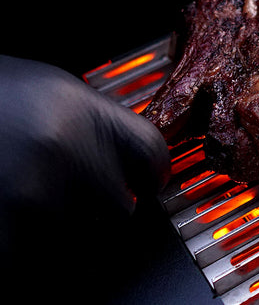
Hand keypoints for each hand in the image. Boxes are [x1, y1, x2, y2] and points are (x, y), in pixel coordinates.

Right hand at [0, 55, 169, 257]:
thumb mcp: (50, 92)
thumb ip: (93, 124)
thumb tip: (124, 158)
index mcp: (81, 109)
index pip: (152, 153)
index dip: (151, 174)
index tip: (145, 183)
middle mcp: (65, 148)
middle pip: (120, 207)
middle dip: (99, 206)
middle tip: (68, 192)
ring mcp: (32, 194)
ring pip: (79, 239)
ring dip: (59, 227)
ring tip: (23, 191)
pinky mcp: (2, 231)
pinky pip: (35, 259)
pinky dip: (27, 244)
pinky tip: (11, 210)